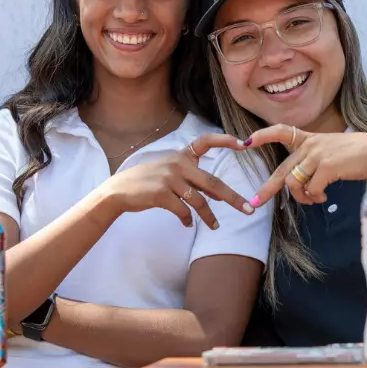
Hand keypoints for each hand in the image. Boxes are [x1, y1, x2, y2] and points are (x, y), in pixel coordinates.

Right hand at [100, 134, 254, 228]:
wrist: (118, 191)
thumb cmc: (147, 182)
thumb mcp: (169, 171)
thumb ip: (192, 178)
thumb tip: (218, 194)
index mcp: (181, 156)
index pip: (205, 142)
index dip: (224, 141)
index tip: (243, 144)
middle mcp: (177, 164)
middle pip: (212, 182)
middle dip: (232, 198)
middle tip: (247, 210)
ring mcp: (169, 179)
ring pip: (198, 200)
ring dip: (209, 216)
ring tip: (215, 227)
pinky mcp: (161, 194)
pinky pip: (182, 210)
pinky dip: (187, 220)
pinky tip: (187, 224)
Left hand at [244, 125, 366, 204]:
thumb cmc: (357, 155)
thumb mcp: (331, 152)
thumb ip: (313, 163)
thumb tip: (301, 186)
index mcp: (310, 139)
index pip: (281, 131)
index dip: (262, 136)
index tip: (245, 142)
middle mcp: (310, 145)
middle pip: (283, 170)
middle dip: (267, 188)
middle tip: (254, 203)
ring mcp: (318, 154)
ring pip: (295, 183)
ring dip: (302, 197)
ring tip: (314, 199)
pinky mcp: (327, 166)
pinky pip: (312, 189)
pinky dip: (315, 197)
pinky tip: (324, 197)